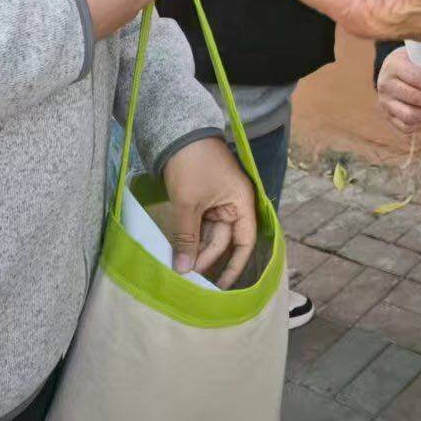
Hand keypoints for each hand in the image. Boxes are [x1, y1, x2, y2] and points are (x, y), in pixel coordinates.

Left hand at [161, 136, 257, 286]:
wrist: (176, 133)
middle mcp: (233, 204)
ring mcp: (217, 202)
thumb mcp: (188, 204)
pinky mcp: (201, 200)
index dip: (235, 265)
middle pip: (223, 240)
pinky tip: (178, 252)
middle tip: (186, 278)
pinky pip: (198, 225)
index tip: (222, 287)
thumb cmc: (191, 165)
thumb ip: (187, 238)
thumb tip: (184, 270)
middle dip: (206, 259)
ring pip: (208, 234)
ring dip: (195, 249)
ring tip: (179, 268)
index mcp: (241, 202)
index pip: (244, 242)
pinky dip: (189, 237)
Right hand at [376, 48, 420, 133]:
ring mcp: (385, 102)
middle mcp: (386, 83)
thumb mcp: (420, 54)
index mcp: (394, 64)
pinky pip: (405, 127)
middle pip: (414, 98)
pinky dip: (420, 124)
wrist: (392, 69)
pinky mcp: (387, 116)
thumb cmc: (413, 60)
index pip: (416, 77)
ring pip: (409, 115)